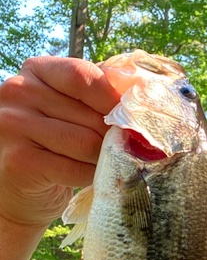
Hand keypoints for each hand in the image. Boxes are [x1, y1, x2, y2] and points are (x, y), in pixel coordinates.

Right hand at [0, 56, 119, 227]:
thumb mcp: (73, 110)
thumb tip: (140, 90)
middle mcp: (18, 91)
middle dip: (112, 138)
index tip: (130, 119)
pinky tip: (86, 176)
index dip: (113, 100)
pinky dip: (90, 176)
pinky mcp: (19, 160)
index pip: (83, 76)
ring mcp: (13, 125)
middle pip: (90, 114)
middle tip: (118, 151)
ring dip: (103, 159)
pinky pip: (75, 168)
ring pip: (86, 143)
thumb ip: (99, 95)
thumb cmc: (56, 145)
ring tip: (100, 163)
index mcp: (36, 70)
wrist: (21, 189)